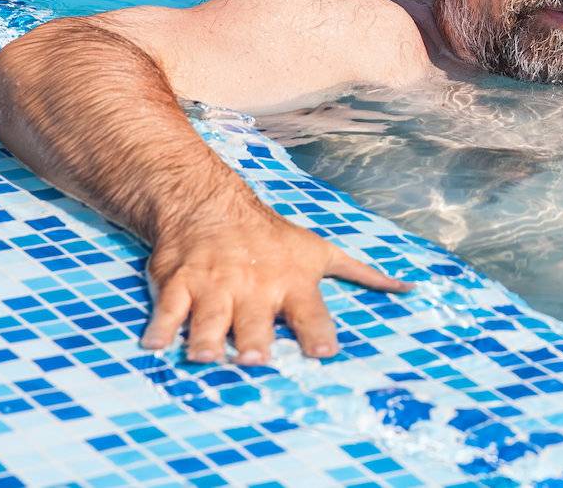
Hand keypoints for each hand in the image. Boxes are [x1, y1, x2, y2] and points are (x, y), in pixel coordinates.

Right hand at [139, 202, 410, 364]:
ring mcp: (214, 286)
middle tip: (254, 358)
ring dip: (205, 340)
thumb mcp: (320, 251)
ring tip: (204, 356)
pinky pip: (168, 311)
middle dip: (253, 340)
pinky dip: (160, 329)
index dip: (317, 333)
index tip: (324, 352)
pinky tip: (155, 345)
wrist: (209, 204)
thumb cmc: (272, 238)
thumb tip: (408, 289)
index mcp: (292, 282)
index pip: (310, 313)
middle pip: (253, 322)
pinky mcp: (178, 285)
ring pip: (208, 320)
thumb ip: (362, 274)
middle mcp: (253, 286)